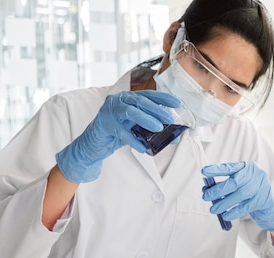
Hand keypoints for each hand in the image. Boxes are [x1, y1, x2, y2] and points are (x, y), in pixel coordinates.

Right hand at [55, 90, 180, 182]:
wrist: (95, 143)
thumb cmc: (119, 133)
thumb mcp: (138, 129)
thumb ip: (154, 130)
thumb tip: (176, 137)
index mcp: (129, 98)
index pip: (148, 95)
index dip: (163, 98)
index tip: (178, 103)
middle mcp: (119, 100)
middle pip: (140, 101)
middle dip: (157, 109)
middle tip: (170, 119)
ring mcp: (110, 111)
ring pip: (130, 111)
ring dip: (146, 119)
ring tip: (159, 128)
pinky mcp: (104, 124)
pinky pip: (120, 131)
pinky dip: (132, 139)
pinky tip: (142, 147)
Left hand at [201, 162, 273, 231]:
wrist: (268, 204)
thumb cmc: (249, 192)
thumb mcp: (238, 185)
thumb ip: (224, 185)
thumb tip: (206, 189)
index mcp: (246, 167)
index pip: (229, 167)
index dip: (216, 170)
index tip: (204, 172)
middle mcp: (254, 175)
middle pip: (234, 182)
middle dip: (218, 190)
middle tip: (206, 197)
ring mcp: (260, 187)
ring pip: (239, 195)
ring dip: (224, 203)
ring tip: (213, 209)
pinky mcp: (262, 200)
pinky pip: (246, 207)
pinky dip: (234, 212)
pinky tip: (226, 216)